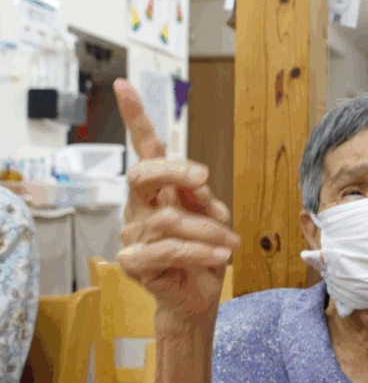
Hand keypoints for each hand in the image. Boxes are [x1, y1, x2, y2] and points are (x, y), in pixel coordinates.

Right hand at [114, 79, 239, 333]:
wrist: (198, 297)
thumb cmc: (205, 252)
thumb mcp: (214, 217)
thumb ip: (202, 196)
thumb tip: (194, 181)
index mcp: (158, 190)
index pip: (144, 150)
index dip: (134, 118)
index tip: (124, 85)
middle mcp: (138, 208)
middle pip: (143, 173)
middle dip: (174, 171)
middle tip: (203, 179)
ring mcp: (132, 235)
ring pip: (169, 218)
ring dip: (208, 232)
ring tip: (229, 245)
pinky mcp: (134, 263)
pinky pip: (168, 249)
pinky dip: (200, 251)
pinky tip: (219, 256)